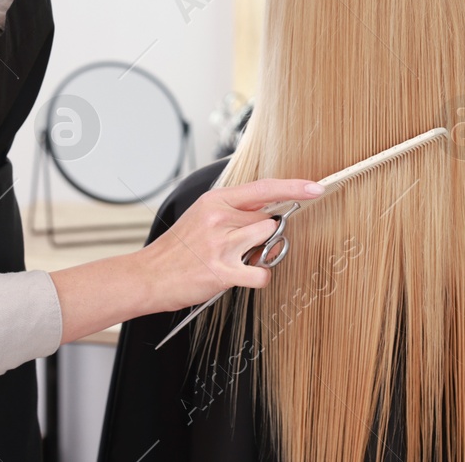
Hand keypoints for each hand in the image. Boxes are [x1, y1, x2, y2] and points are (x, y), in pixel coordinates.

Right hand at [140, 177, 325, 310]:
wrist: (149, 275)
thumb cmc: (177, 249)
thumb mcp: (201, 216)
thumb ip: (233, 211)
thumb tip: (268, 213)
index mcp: (215, 201)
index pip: (264, 188)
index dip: (294, 187)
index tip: (315, 188)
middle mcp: (219, 219)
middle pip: (268, 219)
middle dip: (264, 234)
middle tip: (244, 243)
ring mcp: (221, 245)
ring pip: (266, 241)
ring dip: (260, 252)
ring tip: (239, 258)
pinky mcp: (222, 271)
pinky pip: (261, 273)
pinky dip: (259, 276)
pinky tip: (244, 275)